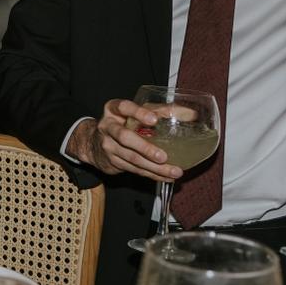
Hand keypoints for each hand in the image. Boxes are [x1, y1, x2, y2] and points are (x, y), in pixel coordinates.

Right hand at [67, 99, 182, 181]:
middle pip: (124, 137)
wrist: (94, 142)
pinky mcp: (113, 162)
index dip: (138, 113)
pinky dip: (152, 174)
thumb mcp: (136, 112)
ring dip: (154, 167)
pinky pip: (134, 170)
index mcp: (113, 109)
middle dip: (145, 148)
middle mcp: (108, 127)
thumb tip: (191, 114)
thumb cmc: (123, 123)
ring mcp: (108, 146)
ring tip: (174, 171)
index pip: (124, 107)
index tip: (154, 120)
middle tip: (163, 156)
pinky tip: (166, 177)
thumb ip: (160, 111)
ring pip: (132, 158)